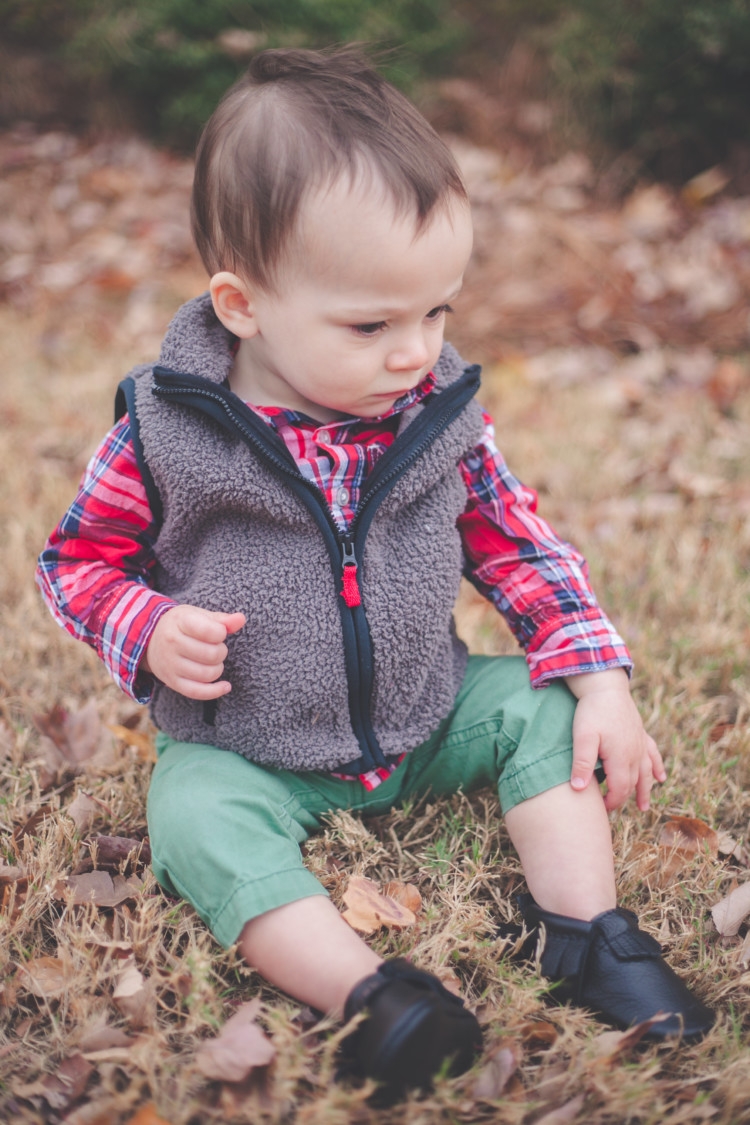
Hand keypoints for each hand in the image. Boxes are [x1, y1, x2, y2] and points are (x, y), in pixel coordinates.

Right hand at [142, 604, 245, 699]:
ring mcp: (170, 664)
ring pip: (207, 674)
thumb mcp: (198, 615)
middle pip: (211, 655)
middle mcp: (172, 643)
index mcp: (180, 622)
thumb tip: (241, 619)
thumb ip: (222, 619)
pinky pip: (197, 692)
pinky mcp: (172, 681)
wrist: (150, 640)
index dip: (221, 633)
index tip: (218, 632)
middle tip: (214, 647)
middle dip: (221, 651)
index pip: (210, 631)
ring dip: (218, 668)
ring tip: (213, 661)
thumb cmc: (181, 626)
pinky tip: (225, 686)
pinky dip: (215, 691)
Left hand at [564, 669, 665, 811]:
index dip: (611, 802)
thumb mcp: (583, 738)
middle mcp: (635, 754)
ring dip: (646, 790)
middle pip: (633, 784)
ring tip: (644, 807)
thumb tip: (579, 789)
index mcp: (621, 758)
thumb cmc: (592, 712)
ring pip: (647, 773)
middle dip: (624, 799)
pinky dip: (657, 767)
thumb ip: (582, 763)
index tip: (601, 810)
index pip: (619, 789)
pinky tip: (661, 777)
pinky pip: (653, 755)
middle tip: (612, 810)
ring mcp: (640, 744)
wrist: (605, 686)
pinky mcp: (641, 734)